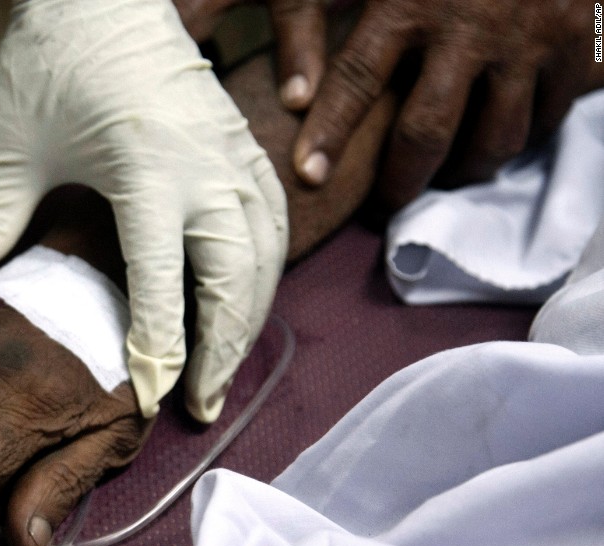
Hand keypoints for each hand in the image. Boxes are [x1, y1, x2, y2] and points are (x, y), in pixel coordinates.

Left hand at [0, 0, 287, 422]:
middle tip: (198, 403)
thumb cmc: (53, 61)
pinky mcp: (243, 145)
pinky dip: (267, 270)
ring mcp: (232, 154)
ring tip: (223, 367)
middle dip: (222, 348)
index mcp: (147, 170)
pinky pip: (274, 219)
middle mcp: (205, 168)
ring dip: (251, 316)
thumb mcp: (11, 145)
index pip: (165, 281)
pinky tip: (247, 300)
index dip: (161, 347)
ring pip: (268, 253)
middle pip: (238, 278)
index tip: (154, 399)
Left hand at [293, 0, 603, 208]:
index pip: (357, 79)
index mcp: (409, 0)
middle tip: (381, 206)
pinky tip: (492, 140)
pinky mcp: (578, 40)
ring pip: (494, 139)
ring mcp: (529, 36)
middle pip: (427, 133)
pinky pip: (547, 117)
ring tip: (439, 177)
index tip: (308, 176)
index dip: (330, 133)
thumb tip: (289, 87)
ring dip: (462, 171)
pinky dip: (520, 139)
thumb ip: (318, 12)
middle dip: (398, 183)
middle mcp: (470, 24)